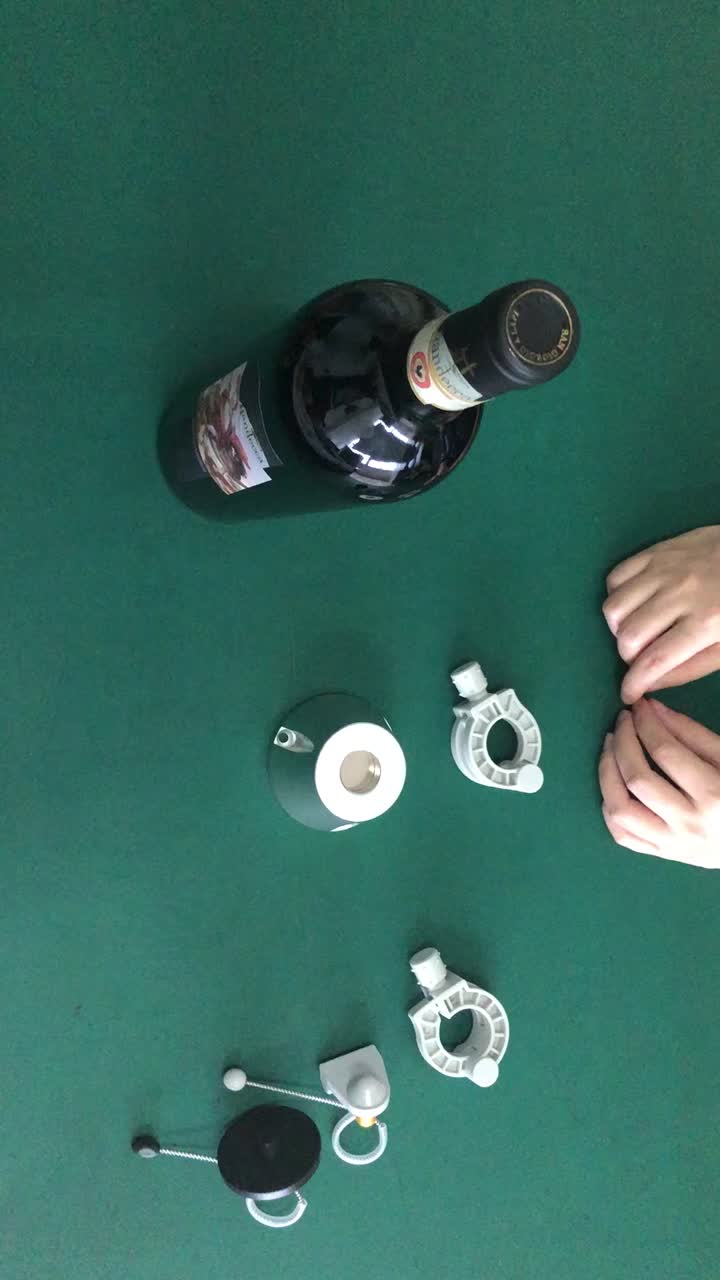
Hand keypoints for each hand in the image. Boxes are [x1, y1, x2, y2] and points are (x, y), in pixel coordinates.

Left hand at [598, 699, 719, 868]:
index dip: (646, 723)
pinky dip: (609, 806)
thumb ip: (692, 734)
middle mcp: (688, 823)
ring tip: (610, 747)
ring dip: (607, 774)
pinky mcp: (662, 855)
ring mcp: (671, 844)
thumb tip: (651, 709)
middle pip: (637, 779)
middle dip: (623, 742)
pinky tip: (613, 783)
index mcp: (713, 795)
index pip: (665, 752)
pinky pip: (622, 834)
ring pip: (620, 811)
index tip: (639, 706)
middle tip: (622, 721)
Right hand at [603, 526, 719, 702]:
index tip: (628, 693)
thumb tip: (651, 683)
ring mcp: (664, 569)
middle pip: (629, 636)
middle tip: (643, 657)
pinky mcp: (655, 551)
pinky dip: (617, 596)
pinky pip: (615, 577)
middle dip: (628, 657)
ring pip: (614, 607)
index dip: (634, 683)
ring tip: (636, 630)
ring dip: (619, 628)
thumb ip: (692, 667)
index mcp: (706, 622)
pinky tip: (635, 603)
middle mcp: (680, 593)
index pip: (655, 660)